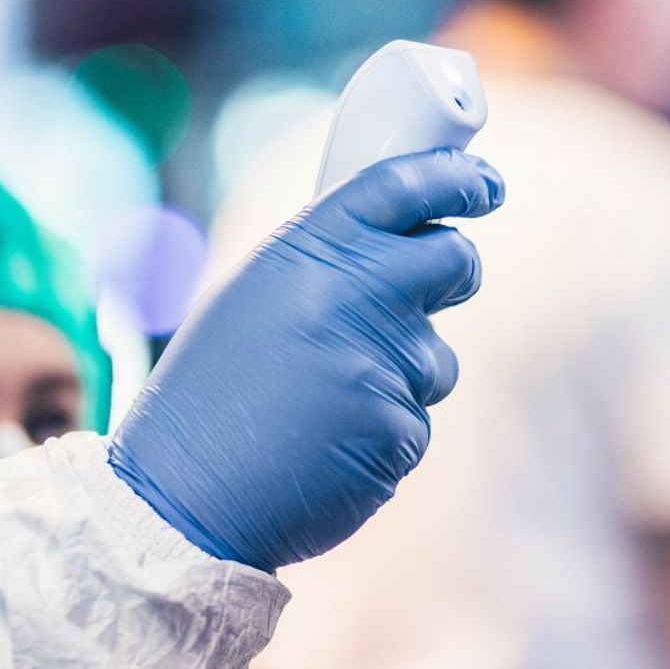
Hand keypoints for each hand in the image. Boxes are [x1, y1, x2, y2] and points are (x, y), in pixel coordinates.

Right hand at [108, 148, 503, 571]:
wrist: (186, 491)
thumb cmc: (214, 389)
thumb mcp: (255, 296)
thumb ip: (326, 267)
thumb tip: (399, 249)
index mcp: (309, 248)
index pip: (404, 186)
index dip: (457, 179)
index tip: (484, 184)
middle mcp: (353, 291)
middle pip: (455, 258)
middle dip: (456, 272)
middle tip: (441, 283)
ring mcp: (382, 360)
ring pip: (436, 355)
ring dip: (405, 372)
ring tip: (327, 398)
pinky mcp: (398, 426)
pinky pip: (415, 418)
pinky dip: (383, 431)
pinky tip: (329, 444)